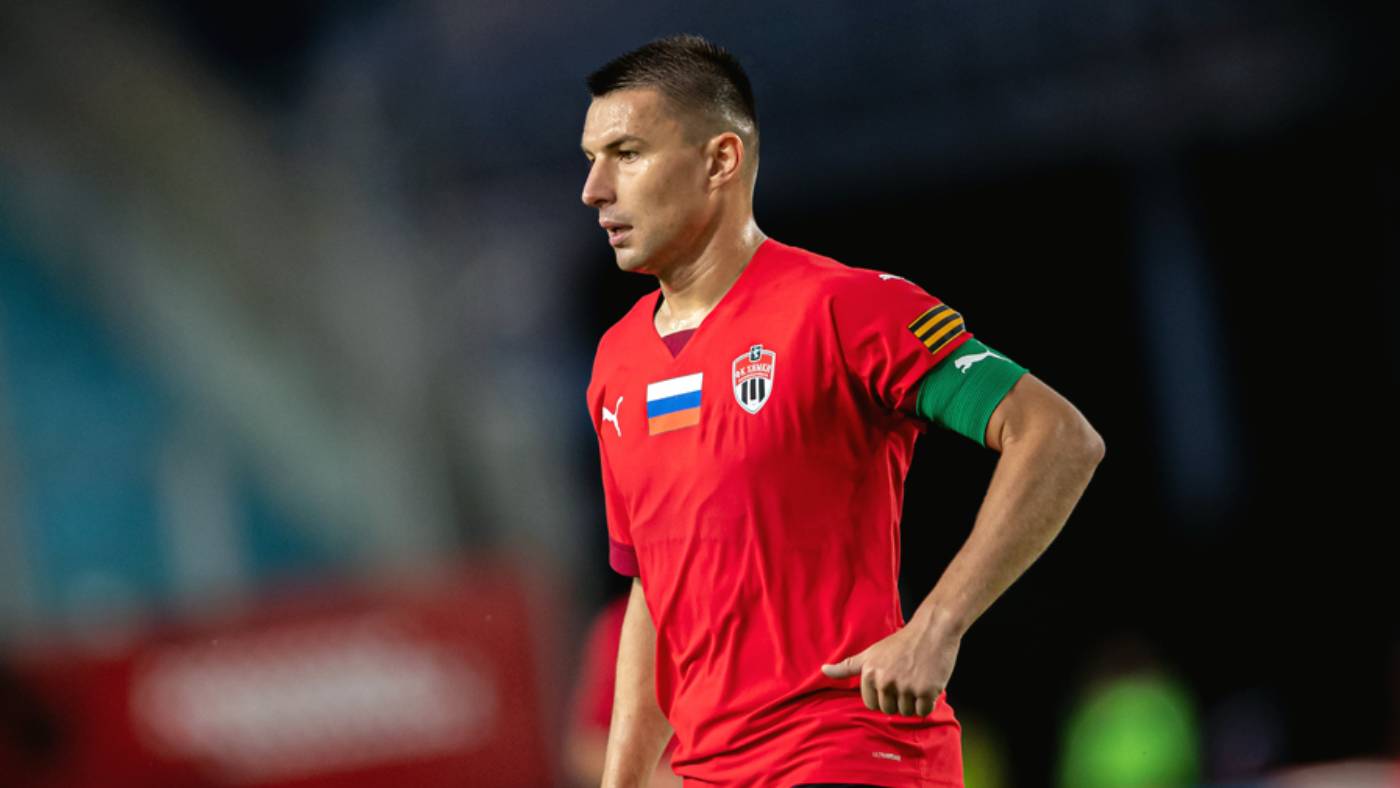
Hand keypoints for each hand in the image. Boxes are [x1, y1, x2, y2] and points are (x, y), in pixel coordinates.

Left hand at [820, 621, 960, 717]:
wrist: (932, 630)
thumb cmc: (901, 642)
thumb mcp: (870, 653)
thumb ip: (847, 666)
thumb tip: (823, 670)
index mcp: (869, 673)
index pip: (871, 704)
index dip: (883, 695)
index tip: (892, 679)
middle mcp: (885, 681)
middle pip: (888, 710)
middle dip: (898, 700)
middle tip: (907, 679)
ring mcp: (905, 686)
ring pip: (906, 713)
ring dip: (913, 702)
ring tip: (917, 680)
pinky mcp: (926, 691)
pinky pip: (923, 712)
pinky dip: (927, 703)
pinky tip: (928, 684)